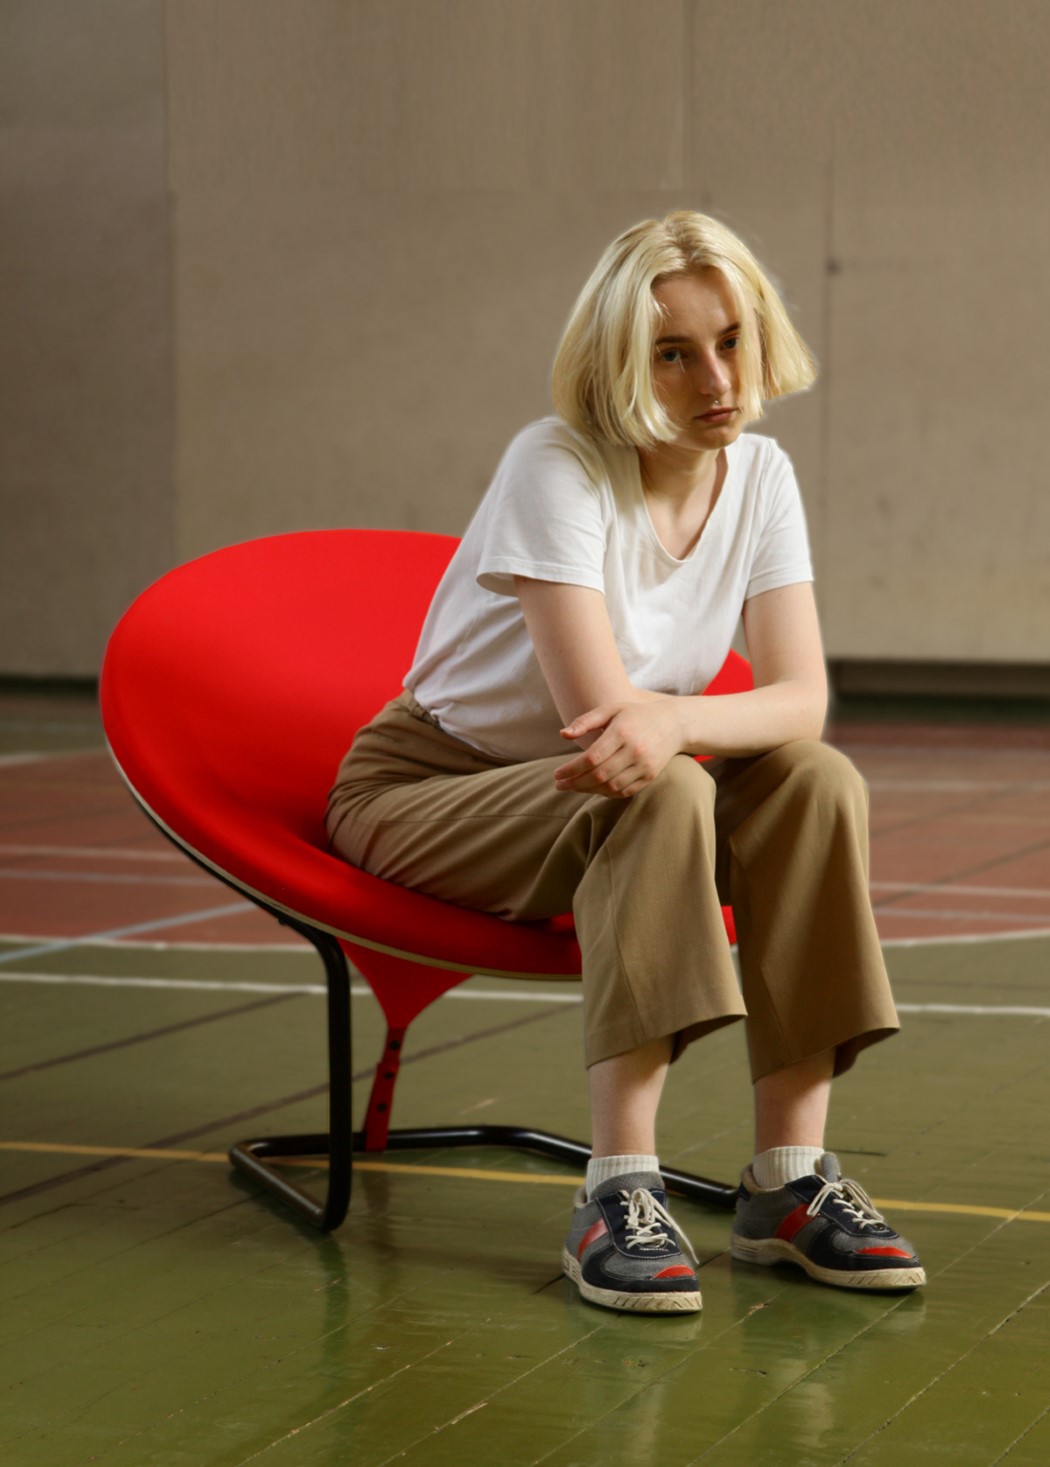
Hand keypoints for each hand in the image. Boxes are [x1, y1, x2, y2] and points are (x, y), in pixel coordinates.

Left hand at [554, 699, 685, 798]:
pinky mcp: (650, 776)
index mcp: (622, 732)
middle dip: (575, 783)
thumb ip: (586, 721)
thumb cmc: (635, 715)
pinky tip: (593, 788)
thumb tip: (563, 734)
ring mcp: (644, 766)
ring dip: (588, 790)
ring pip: (611, 787)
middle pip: (599, 775)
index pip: (591, 758)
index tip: (556, 774)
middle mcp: (635, 751)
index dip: (571, 769)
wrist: (674, 724)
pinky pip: (624, 791)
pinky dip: (606, 793)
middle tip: (559, 785)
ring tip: (573, 787)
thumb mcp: (611, 710)